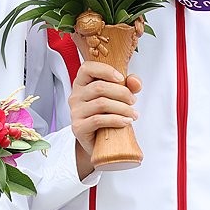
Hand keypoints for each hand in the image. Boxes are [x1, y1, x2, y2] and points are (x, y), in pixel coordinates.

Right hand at [69, 62, 140, 179]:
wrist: (99, 141)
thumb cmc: (107, 114)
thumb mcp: (119, 95)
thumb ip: (129, 84)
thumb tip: (134, 81)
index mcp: (82, 83)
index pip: (87, 68)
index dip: (105, 70)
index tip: (121, 78)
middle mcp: (75, 95)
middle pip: (99, 87)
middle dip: (122, 92)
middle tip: (133, 100)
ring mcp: (75, 112)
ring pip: (101, 103)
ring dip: (122, 108)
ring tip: (133, 113)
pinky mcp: (78, 127)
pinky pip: (98, 120)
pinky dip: (116, 120)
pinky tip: (126, 122)